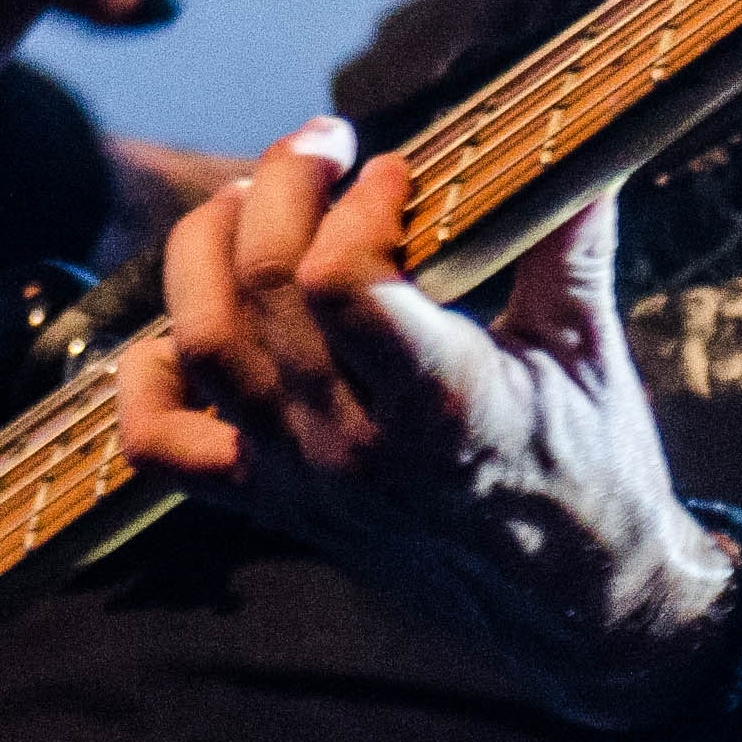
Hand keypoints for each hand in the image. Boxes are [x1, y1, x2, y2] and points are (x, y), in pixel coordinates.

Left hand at [116, 121, 739, 728]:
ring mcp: (301, 476)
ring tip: (246, 203)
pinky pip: (161, 441)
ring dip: (206, 251)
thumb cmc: (592, 470)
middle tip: (323, 147)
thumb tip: (581, 138)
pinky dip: (149, 374)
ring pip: (202, 344)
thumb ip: (570, 240)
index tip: (394, 171)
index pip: (338, 279)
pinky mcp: (272, 501)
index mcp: (440, 400)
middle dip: (278, 187)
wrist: (579, 604)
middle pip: (258, 287)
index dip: (353, 202)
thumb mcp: (591, 349)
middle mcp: (353, 443)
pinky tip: (188, 324)